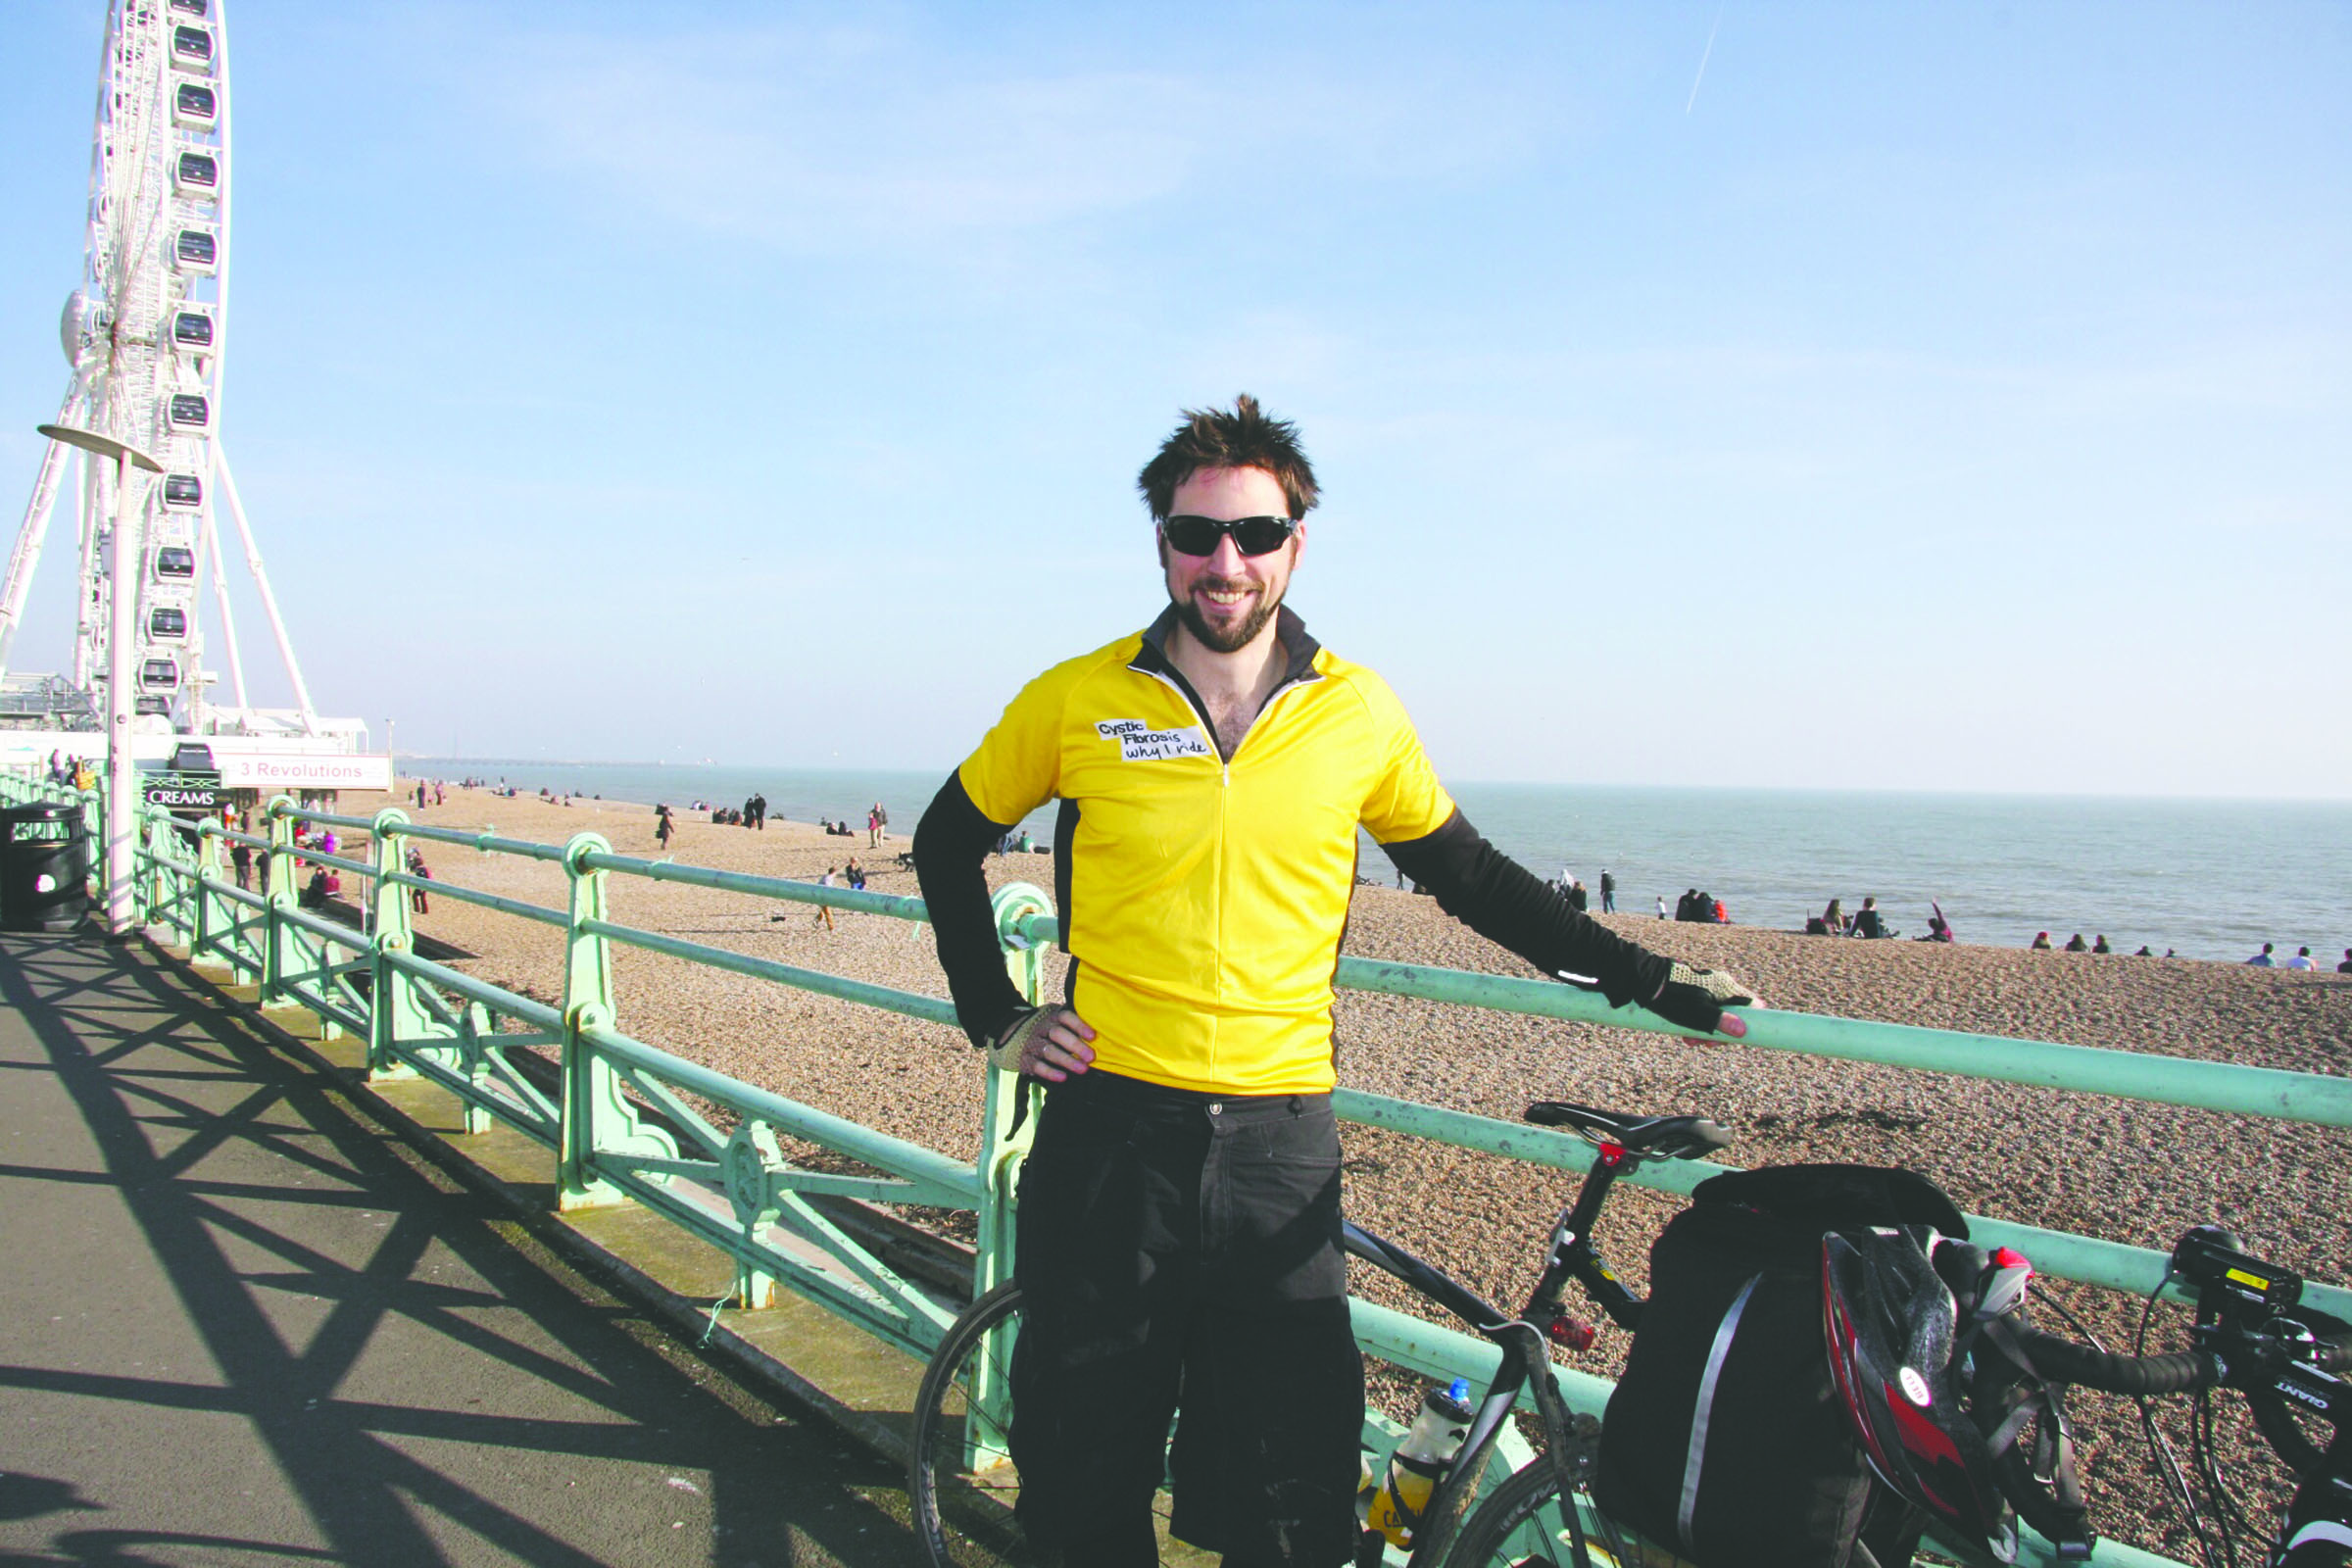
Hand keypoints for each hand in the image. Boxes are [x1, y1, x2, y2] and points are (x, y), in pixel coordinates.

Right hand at [987, 1006, 1096, 1081]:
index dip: (1079, 1025)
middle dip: (1075, 1045)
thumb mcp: (1053, 1018)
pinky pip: (1037, 1065)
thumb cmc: (1042, 1026)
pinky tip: (1062, 1077)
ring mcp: (1030, 1042)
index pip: (1066, 1017)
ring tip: (1083, 1070)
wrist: (1006, 1030)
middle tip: (1091, 1057)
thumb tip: (1100, 1034)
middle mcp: (1040, 1027)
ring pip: (1049, 1051)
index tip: (1093, 1036)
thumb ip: (1071, 1024)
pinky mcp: (1023, 1058)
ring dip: (1067, 1060)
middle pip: (1058, 1034)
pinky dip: (1050, 1072)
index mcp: (1051, 1015)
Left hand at [1647, 962, 1762, 1037]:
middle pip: (1733, 1013)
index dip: (1750, 1022)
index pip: (1752, 1004)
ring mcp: (1706, 987)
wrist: (1645, 979)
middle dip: (1721, 1032)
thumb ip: (1720, 1022)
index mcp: (1726, 987)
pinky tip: (1684, 1033)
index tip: (1737, 1038)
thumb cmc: (1674, 997)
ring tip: (1690, 1041)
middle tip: (1706, 1044)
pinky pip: (1702, 1010)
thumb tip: (1742, 1031)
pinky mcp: (1693, 991)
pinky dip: (1696, 1023)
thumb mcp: (1698, 1013)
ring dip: (1706, 1031)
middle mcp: (1720, 985)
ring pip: (1715, 1014)